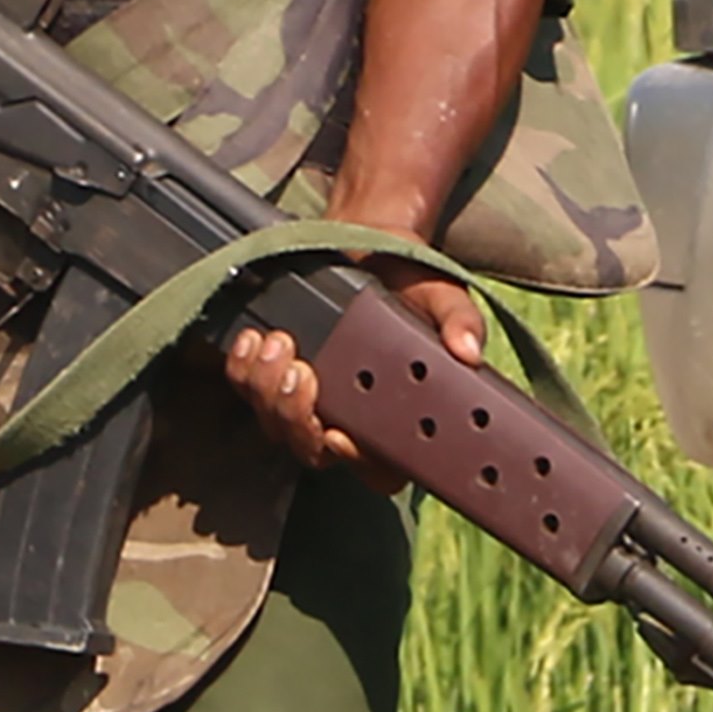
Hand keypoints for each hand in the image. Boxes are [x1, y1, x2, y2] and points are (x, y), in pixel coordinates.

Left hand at [226, 273, 473, 489]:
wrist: (372, 244)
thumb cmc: (412, 282)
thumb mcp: (442, 296)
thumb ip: (458, 321)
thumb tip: (468, 350)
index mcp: (395, 416)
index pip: (378, 467)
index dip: (357, 462)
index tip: (340, 436)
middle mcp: (347, 415)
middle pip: (312, 450)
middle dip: (297, 419)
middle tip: (301, 373)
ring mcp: (306, 398)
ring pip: (275, 423)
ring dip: (267, 391)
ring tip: (278, 344)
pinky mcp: (273, 373)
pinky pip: (246, 389)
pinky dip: (243, 369)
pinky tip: (253, 339)